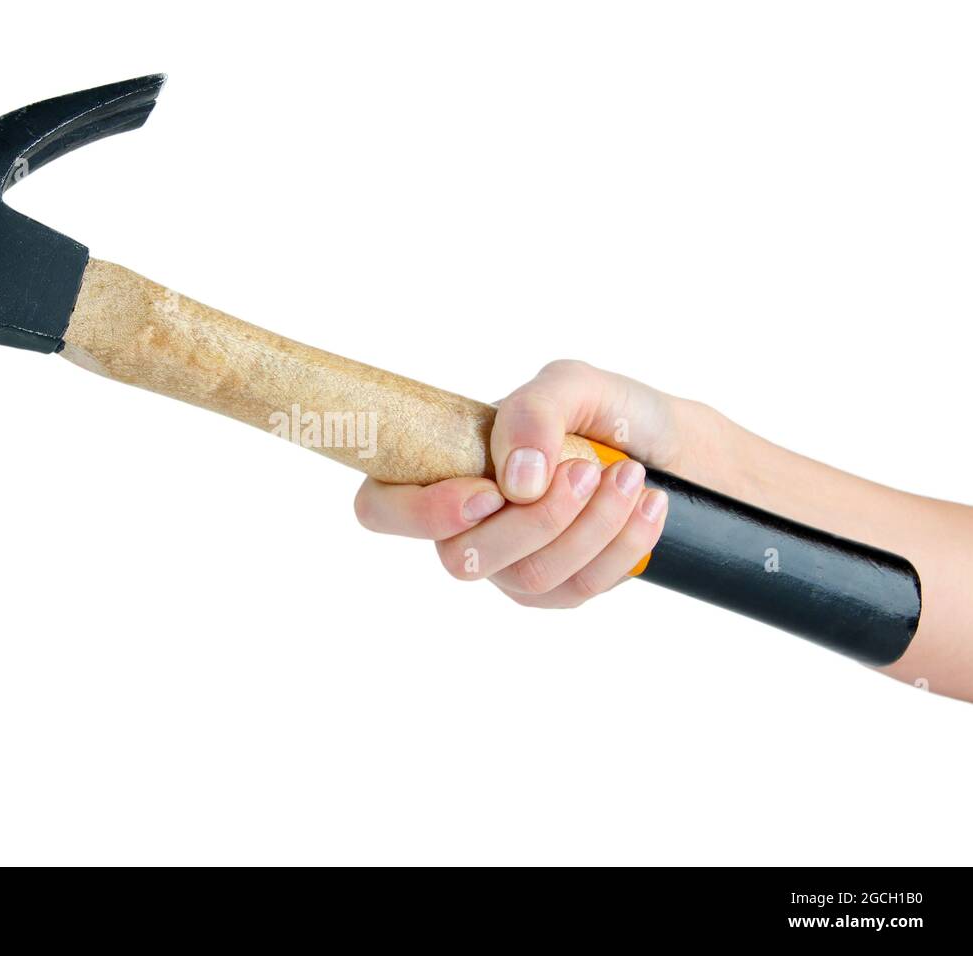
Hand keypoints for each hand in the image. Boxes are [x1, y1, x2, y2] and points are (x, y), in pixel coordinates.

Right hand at [354, 360, 687, 607]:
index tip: (488, 491)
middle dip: (535, 520)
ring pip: (525, 578)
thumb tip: (515, 479)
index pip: (381, 507)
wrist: (684, 450)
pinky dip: (621, 542)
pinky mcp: (560, 590)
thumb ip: (535, 411)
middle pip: (460, 558)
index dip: (419, 512)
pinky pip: (577, 589)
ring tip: (630, 476)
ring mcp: (511, 564)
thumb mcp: (575, 385)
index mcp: (448, 467)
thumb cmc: (613, 413)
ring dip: (589, 526)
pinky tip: (647, 504)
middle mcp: (468, 525)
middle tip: (587, 468)